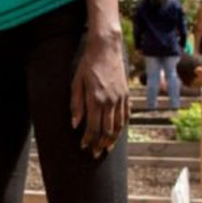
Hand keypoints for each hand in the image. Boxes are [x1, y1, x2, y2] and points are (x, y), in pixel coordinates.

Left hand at [70, 33, 129, 157]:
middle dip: (100, 144)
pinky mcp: (126, 95)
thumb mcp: (76, 83)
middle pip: (107, 130)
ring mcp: (120, 99)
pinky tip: (115, 133)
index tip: (83, 146)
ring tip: (106, 149)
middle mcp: (110, 101)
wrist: (106, 49)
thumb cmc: (87, 64)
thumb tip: (75, 124)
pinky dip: (121, 128)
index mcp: (96, 99)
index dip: (88, 139)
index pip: (93, 126)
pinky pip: (125, 116)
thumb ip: (76, 104)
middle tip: (94, 153)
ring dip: (112, 139)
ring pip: (118, 126)